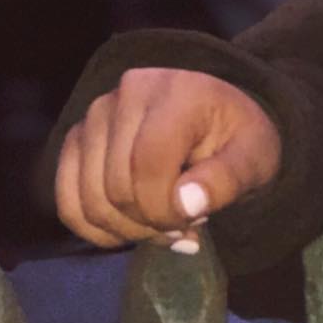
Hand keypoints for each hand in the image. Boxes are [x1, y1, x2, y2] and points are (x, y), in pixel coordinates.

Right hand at [55, 67, 282, 251]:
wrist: (218, 118)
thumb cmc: (237, 139)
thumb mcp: (254, 158)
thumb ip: (227, 179)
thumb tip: (186, 205)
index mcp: (176, 93)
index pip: (148, 164)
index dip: (165, 209)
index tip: (192, 223)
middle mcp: (126, 94)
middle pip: (116, 187)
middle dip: (150, 223)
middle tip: (182, 225)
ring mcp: (95, 115)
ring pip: (90, 199)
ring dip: (126, 229)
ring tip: (162, 222)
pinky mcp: (77, 138)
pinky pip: (67, 200)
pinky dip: (95, 229)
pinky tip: (129, 230)